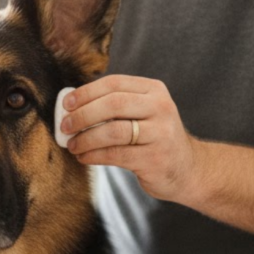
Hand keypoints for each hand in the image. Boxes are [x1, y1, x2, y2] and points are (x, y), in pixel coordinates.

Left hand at [61, 75, 198, 201]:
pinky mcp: (155, 158)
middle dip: (83, 115)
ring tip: (72, 145)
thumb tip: (70, 106)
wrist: (187, 169)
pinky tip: (83, 157)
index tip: (66, 104)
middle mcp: (161, 108)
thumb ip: (114, 106)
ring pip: (113, 131)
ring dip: (85, 138)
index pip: (114, 84)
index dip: (86, 92)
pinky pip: (116, 154)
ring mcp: (160, 134)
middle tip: (65, 126)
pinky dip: (94, 155)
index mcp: (154, 90)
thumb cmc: (154, 138)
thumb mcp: (143, 113)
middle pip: (113, 104)